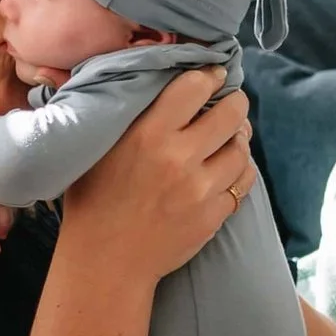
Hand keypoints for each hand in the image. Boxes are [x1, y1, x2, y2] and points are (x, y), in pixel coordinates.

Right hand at [57, 65, 250, 285]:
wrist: (105, 261)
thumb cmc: (93, 200)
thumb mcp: (97, 147)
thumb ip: (124, 112)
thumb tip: (145, 74)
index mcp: (147, 134)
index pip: (194, 87)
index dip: (208, 76)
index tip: (212, 75)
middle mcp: (179, 158)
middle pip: (231, 113)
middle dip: (234, 103)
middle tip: (229, 103)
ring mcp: (200, 189)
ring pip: (241, 149)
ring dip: (238, 139)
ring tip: (228, 138)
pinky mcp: (213, 215)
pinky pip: (243, 183)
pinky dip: (239, 171)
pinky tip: (227, 169)